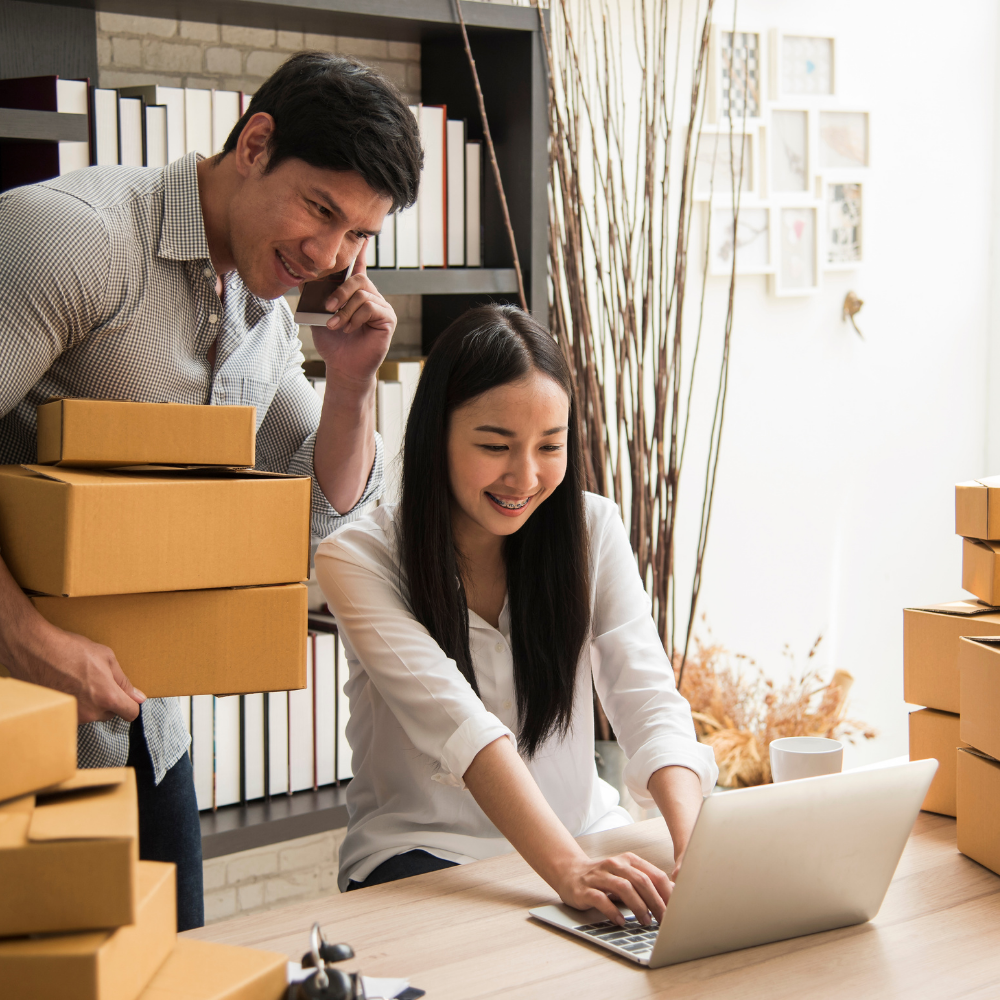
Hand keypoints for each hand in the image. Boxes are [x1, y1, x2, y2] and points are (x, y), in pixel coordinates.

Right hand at [13, 620, 144, 724]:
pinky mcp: (59, 715)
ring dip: (91, 702)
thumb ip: (123, 681)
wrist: (33, 652)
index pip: (131, 713)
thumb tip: (138, 697)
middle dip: (109, 700)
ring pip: (93, 714)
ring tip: (79, 681)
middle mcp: (90, 712)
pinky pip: (76, 713)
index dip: (132, 704)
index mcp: (106, 697)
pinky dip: (76, 703)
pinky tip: (68, 686)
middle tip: (97, 680)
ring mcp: (73, 716)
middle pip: (111, 713)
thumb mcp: (106, 658)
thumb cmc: (69, 650)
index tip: (128, 698)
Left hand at [311, 244, 394, 388]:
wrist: (342, 366)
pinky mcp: (387, 318)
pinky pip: (370, 307)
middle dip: (339, 292)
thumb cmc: (332, 343)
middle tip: (327, 307)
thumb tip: (301, 277)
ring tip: (335, 325)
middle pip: (357, 278)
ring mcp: (381, 307)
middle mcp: (370, 296)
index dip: (360, 250)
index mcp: (355, 293)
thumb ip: (313, 296)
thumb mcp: (317, 315)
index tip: (362, 233)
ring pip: (362, 294)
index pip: (359, 266)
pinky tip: (349, 329)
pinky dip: (355, 318)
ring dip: (344, 311)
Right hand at [553, 851, 673, 926]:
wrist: (570, 873)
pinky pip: (601, 899)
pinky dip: (613, 911)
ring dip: (638, 906)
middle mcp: (615, 865)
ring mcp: (599, 876)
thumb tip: (673, 894)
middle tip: (664, 920)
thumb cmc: (604, 878)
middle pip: (641, 881)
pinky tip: (621, 921)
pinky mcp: (586, 889)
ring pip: (624, 888)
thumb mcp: (626, 876)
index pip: (654, 875)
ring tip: (645, 922)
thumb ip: (646, 882)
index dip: (667, 894)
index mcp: (628, 860)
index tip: (677, 910)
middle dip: (656, 903)